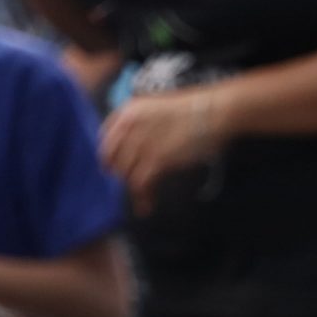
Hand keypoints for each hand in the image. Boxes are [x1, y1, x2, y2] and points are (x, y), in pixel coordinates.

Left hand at [100, 88, 230, 215]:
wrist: (211, 113)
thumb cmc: (192, 110)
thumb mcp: (156, 109)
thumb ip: (142, 124)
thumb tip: (139, 144)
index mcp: (127, 112)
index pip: (105, 138)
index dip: (110, 156)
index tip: (115, 166)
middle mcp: (128, 128)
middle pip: (114, 158)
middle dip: (121, 174)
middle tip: (133, 183)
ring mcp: (141, 144)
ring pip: (126, 173)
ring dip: (132, 188)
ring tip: (142, 198)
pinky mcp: (156, 160)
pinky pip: (141, 183)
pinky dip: (142, 197)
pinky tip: (146, 206)